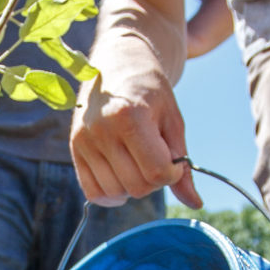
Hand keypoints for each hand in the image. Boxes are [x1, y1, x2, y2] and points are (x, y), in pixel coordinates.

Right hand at [70, 69, 199, 208]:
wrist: (118, 66)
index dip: (172, 173)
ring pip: (116, 193)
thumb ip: (182, 164)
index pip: (157, 171)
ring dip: (133, 186)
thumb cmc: (151, 93)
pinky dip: (111, 194)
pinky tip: (121, 178)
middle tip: (155, 158)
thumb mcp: (173, 122)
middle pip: (137, 186)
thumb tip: (195, 203)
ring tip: (137, 161)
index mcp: (130, 116)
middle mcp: (102, 129)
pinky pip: (93, 192)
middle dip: (154, 180)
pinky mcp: (74, 148)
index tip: (173, 158)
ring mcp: (84, 140)